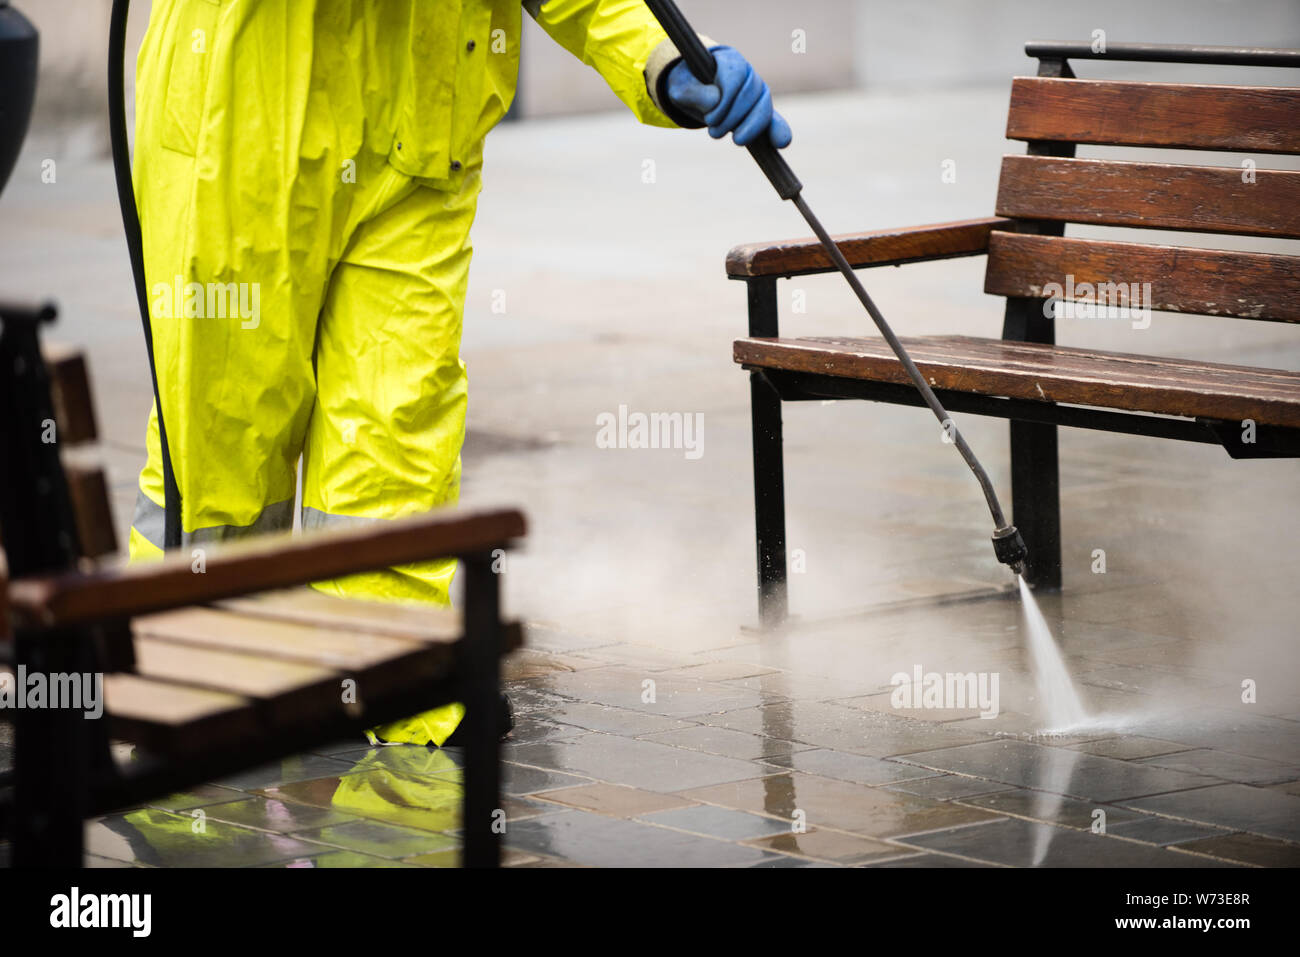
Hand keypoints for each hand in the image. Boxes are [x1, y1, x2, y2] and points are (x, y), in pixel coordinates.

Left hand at [666, 46, 791, 148]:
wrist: (695, 92)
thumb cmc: (687, 86)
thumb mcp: (680, 88)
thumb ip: (693, 92)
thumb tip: (716, 102)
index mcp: (729, 60)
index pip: (736, 76)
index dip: (725, 100)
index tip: (709, 120)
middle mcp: (748, 73)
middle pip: (751, 92)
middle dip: (734, 117)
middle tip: (714, 133)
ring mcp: (757, 92)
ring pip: (763, 107)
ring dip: (750, 127)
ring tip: (735, 140)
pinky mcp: (760, 111)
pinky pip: (773, 119)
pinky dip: (778, 131)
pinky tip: (781, 143)